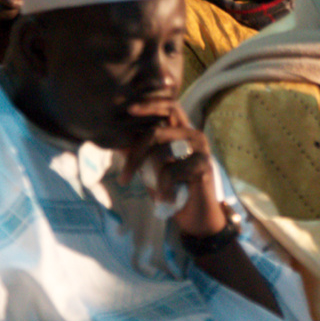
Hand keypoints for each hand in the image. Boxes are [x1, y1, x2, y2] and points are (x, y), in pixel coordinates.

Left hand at [117, 100, 226, 236]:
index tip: (129, 108)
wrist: (196, 216)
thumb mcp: (151, 170)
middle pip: (156, 132)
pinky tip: (166, 198)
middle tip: (124, 178)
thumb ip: (139, 153)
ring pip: (161, 154)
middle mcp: (193, 135)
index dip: (150, 104)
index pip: (169, 106)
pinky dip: (163, 188)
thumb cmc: (173, 189)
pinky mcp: (204, 165)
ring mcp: (201, 149)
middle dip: (135, 155)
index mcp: (182, 131)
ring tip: (154, 192)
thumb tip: (115, 142)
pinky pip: (171, 171)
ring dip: (151, 177)